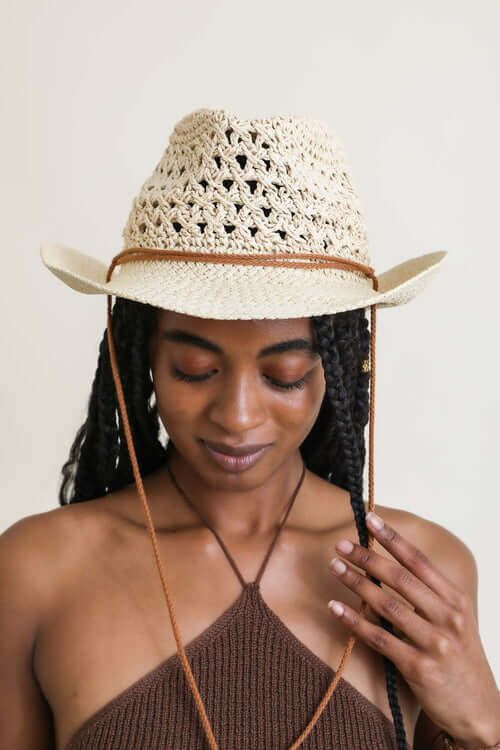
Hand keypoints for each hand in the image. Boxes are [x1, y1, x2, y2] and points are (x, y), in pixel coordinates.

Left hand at [327, 511, 499, 746]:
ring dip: (356, 583)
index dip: (392, 538)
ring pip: (387, 606)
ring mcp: (434, 644)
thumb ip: (429, 596)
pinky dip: (355, 621)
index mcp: (456, 601)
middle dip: (368, 557)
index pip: (419, 561)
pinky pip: (380, 639)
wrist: (478, 711)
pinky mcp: (419, 668)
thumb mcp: (456, 622)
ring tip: (335, 567)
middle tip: (342, 544)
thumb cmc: (460, 659)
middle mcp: (448, 618)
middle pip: (400, 579)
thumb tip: (387, 565)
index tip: (370, 519)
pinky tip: (336, 607)